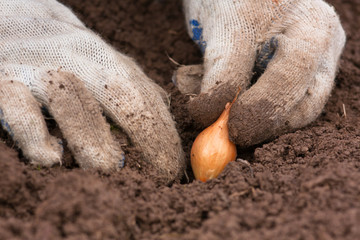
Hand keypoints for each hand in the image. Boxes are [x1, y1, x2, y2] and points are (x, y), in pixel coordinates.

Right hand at [0, 0, 184, 181]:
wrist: (12, 19)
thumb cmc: (68, 52)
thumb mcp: (106, 60)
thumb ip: (135, 84)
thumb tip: (165, 113)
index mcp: (108, 60)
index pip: (145, 98)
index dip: (163, 135)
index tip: (172, 167)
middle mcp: (78, 61)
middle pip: (122, 97)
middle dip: (147, 138)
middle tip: (158, 174)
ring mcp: (42, 72)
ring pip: (74, 107)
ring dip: (95, 144)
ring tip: (110, 169)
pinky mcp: (4, 85)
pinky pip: (22, 116)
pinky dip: (39, 141)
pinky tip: (54, 160)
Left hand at [175, 0, 344, 146]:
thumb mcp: (227, 29)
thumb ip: (223, 73)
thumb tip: (209, 118)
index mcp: (312, 30)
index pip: (292, 78)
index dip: (262, 108)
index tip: (231, 127)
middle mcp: (321, 51)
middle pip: (303, 105)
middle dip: (263, 125)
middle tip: (230, 134)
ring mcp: (311, 66)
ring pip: (292, 111)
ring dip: (258, 124)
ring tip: (227, 118)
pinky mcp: (293, 78)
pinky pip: (279, 107)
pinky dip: (253, 115)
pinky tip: (232, 109)